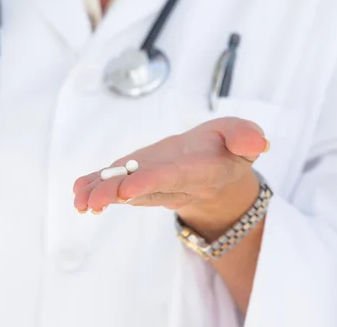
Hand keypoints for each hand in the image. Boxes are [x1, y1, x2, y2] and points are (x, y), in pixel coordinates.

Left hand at [72, 117, 268, 222]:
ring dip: (101, 194)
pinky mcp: (137, 177)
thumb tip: (258, 142)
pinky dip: (96, 187)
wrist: (213, 170)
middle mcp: (170, 183)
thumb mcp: (242, 137)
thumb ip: (246, 137)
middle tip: (93, 200)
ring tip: (80, 199)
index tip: (128, 189)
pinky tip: (78, 190)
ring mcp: (150, 183)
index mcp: (196, 173)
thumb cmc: (226, 150)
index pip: (172, 178)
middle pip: (142, 190)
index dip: (150, 182)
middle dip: (117, 193)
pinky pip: (115, 185)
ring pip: (124, 190)